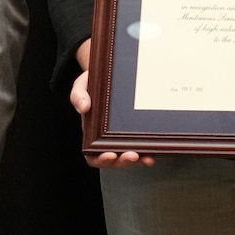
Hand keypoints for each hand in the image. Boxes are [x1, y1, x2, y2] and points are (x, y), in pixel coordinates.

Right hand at [70, 41, 152, 169]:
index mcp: (91, 133)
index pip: (93, 155)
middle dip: (123, 161)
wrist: (109, 73)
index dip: (101, 159)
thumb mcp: (81, 86)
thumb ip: (78, 96)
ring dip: (139, 160)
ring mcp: (123, 135)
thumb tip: (84, 107)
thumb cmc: (92, 83)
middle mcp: (107, 138)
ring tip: (147, 158)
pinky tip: (155, 148)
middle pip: (114, 160)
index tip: (110, 155)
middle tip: (132, 155)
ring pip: (130, 155)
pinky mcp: (136, 129)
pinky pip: (143, 144)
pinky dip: (149, 149)